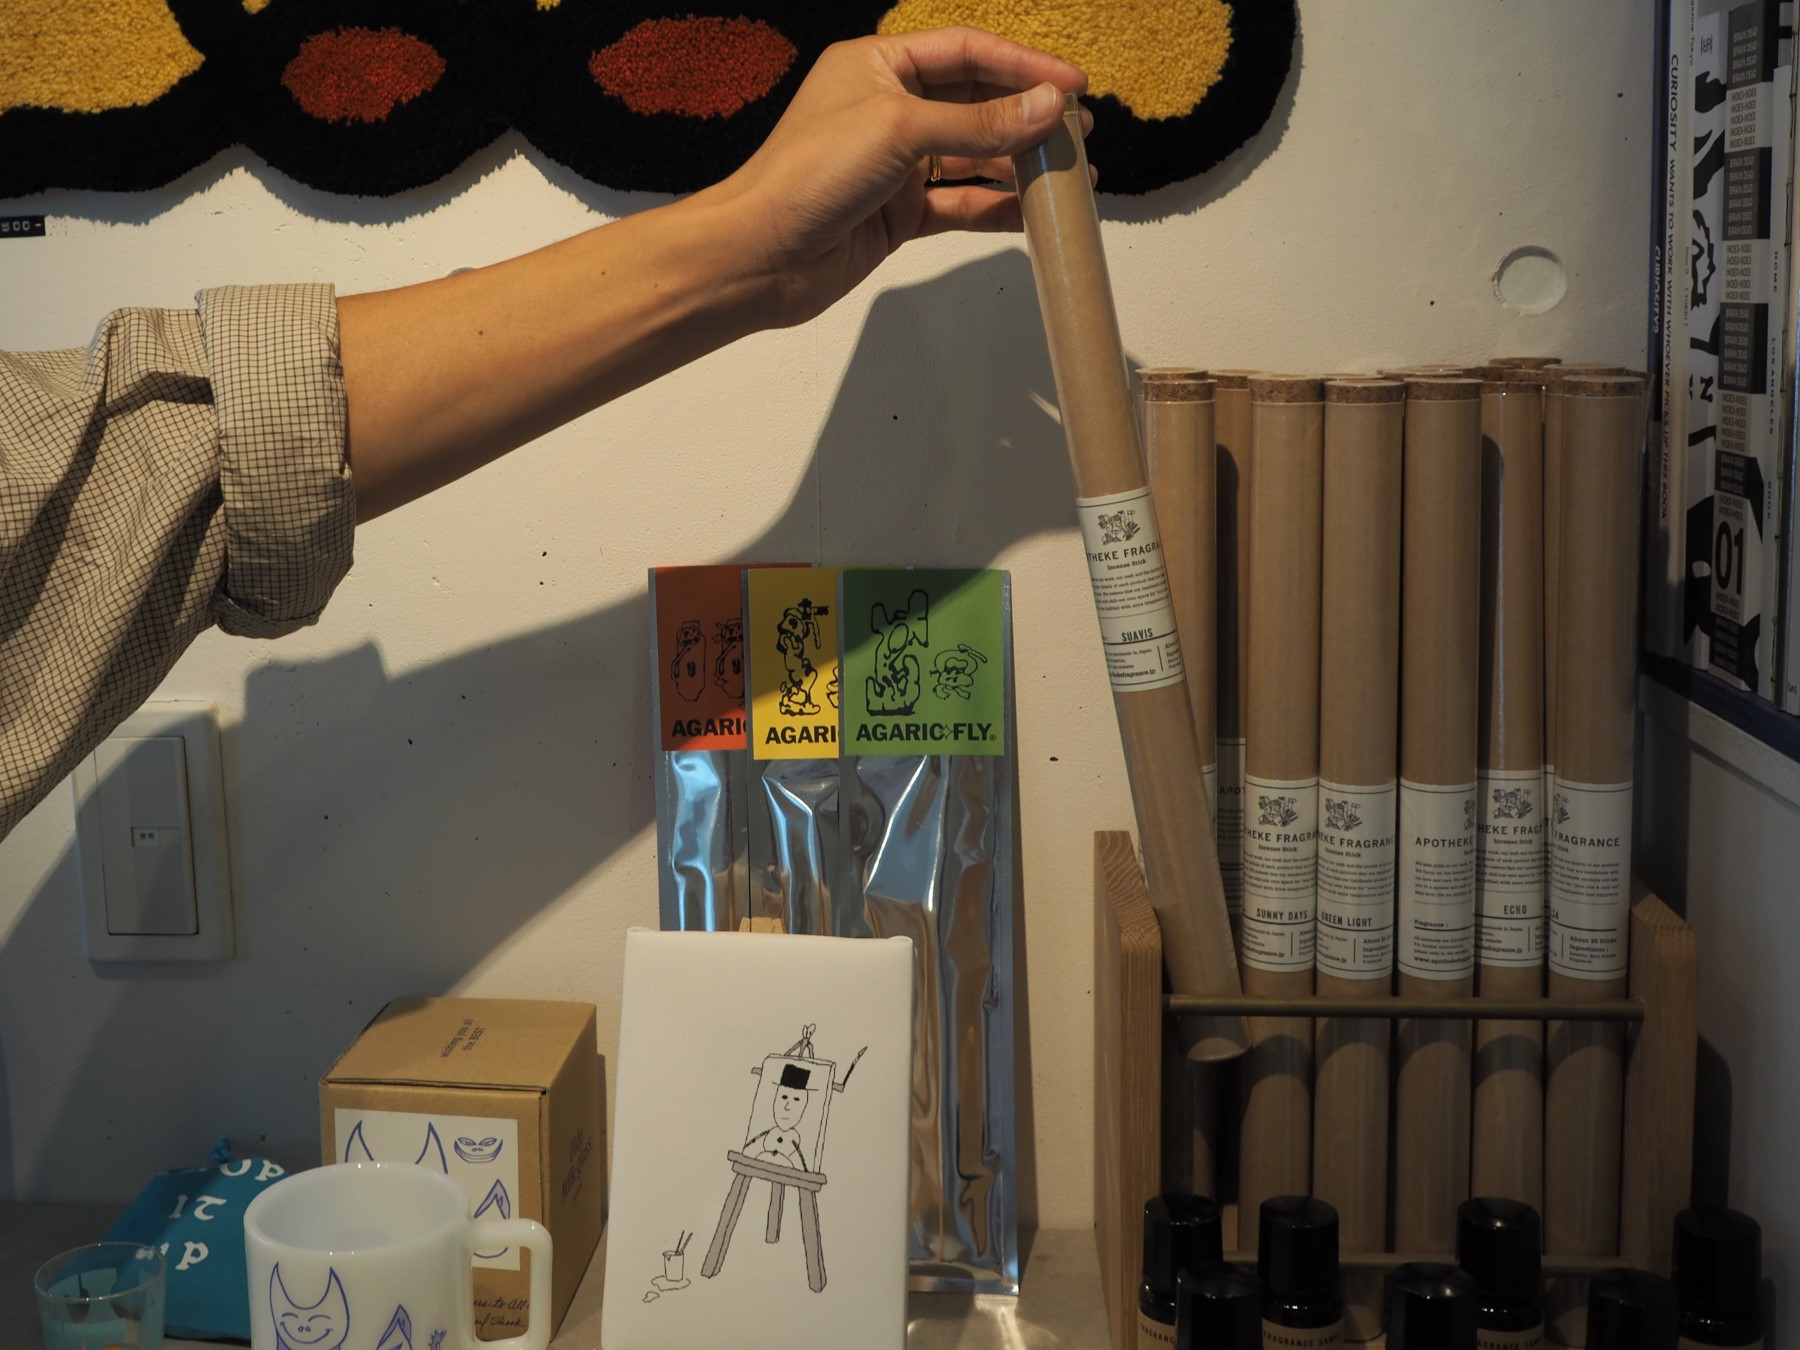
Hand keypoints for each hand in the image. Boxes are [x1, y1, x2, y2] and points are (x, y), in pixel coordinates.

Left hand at [714, 27, 1089, 327]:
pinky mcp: (898, 214)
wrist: (760, 255)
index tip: (1072, 85)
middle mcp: (887, 109)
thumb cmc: (808, 176)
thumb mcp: (901, 131)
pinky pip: (960, 204)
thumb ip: (979, 123)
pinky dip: (996, 207)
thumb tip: (1046, 107)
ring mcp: (894, 164)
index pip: (966, 52)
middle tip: (1078, 131)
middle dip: (1027, 115)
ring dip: (1020, 164)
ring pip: (973, 157)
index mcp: (877, 65)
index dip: (1022, 65)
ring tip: (1069, 173)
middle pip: (975, 102)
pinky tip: (1032, 213)